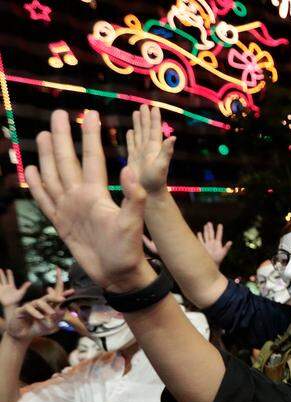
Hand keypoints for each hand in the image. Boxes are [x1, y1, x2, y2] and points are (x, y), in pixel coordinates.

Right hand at [0, 269, 30, 312]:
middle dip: (2, 274)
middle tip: (0, 269)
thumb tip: (30, 282)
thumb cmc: (16, 300)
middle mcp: (6, 287)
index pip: (10, 279)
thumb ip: (24, 287)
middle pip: (4, 279)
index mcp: (12, 287)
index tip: (8, 270)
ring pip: (0, 282)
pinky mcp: (0, 292)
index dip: (9, 274)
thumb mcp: (21, 292)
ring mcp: (2, 290)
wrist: (11, 306)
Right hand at [3, 267, 70, 340]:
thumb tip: (63, 308)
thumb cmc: (38, 328)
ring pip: (39, 302)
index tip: (72, 291)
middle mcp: (40, 304)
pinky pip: (28, 308)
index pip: (56, 299)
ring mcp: (31, 306)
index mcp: (49, 307)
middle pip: (48, 297)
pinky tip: (40, 317)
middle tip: (63, 299)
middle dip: (56, 297)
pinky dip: (35, 312)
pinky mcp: (22, 309)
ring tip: (52, 313)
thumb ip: (57, 317)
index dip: (63, 294)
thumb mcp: (50, 325)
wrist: (23, 335)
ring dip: (46, 307)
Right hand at [26, 110, 154, 291]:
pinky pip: (45, 200)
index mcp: (97, 193)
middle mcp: (81, 196)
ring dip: (47, 155)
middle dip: (62, 137)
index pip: (92, 157)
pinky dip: (37, 185)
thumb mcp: (133, 222)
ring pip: (54, 175)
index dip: (90, 136)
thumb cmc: (129, 249)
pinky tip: (32, 170)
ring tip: (42, 134)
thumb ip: (132, 197)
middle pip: (68, 160)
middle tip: (59, 113)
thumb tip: (128, 169)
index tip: (89, 113)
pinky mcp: (61, 222)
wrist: (118, 274)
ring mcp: (69, 208)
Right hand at [126, 105, 175, 194]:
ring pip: (138, 135)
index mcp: (154, 148)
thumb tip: (173, 137)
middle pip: (146, 129)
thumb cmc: (155, 181)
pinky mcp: (133, 160)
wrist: (148, 194)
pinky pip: (131, 145)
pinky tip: (129, 132)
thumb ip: (167, 152)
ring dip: (137, 124)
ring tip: (136, 113)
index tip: (153, 107)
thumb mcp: (161, 165)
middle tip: (143, 105)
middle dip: (145, 117)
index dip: (154, 119)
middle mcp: (148, 149)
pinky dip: (130, 138)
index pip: (154, 130)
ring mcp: (141, 154)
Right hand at [196, 222, 232, 264]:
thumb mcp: (223, 252)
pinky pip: (200, 241)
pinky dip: (199, 237)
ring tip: (205, 225)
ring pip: (206, 236)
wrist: (212, 264)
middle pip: (211, 234)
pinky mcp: (202, 247)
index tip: (220, 224)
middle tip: (209, 223)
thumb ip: (227, 247)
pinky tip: (199, 233)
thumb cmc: (218, 259)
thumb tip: (231, 242)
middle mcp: (212, 243)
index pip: (219, 235)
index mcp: (218, 243)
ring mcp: (207, 245)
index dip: (219, 230)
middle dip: (210, 228)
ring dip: (205, 231)